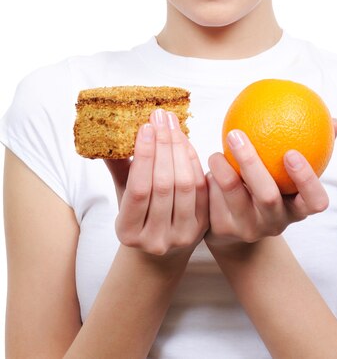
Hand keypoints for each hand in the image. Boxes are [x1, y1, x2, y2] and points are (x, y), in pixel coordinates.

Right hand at [104, 109, 208, 257]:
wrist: (160, 246)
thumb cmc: (138, 212)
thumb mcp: (122, 192)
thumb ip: (117, 166)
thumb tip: (107, 131)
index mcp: (128, 232)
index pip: (138, 189)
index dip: (144, 156)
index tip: (145, 127)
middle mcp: (156, 239)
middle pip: (164, 185)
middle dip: (163, 146)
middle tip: (161, 118)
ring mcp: (182, 235)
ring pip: (185, 185)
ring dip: (179, 149)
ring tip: (172, 125)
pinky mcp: (203, 227)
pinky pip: (202, 188)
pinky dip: (194, 161)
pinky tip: (185, 142)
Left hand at [205, 119, 336, 248]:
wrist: (233, 227)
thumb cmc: (268, 187)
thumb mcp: (288, 175)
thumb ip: (312, 148)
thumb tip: (336, 121)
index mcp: (297, 208)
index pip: (314, 202)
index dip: (306, 180)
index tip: (291, 152)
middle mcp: (275, 223)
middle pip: (267, 197)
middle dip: (251, 164)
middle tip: (237, 134)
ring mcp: (248, 229)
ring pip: (234, 196)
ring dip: (222, 168)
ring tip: (216, 150)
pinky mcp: (221, 230)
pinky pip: (213, 200)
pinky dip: (208, 178)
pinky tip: (200, 162)